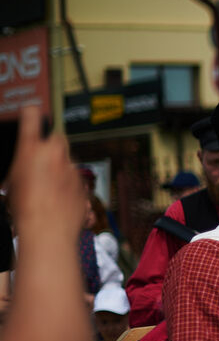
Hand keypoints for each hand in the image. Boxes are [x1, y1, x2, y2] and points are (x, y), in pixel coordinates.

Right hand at [7, 107, 84, 237]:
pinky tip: (59, 198)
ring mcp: (72, 167)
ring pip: (68, 160)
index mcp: (31, 149)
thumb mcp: (12, 182)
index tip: (32, 110)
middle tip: (42, 159)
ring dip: (61, 168)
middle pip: (57, 138)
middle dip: (51, 146)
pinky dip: (69, 184)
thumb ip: (21, 166)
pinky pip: (76, 179)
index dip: (32, 113)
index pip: (32, 117)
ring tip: (49, 188)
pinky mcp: (83, 182)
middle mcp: (54, 154)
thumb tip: (24, 167)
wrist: (49, 230)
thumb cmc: (26, 209)